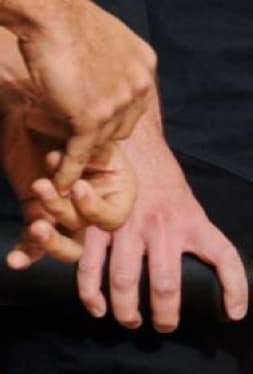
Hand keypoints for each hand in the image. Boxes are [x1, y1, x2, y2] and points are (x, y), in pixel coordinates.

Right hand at [0, 0, 157, 199]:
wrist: (49, 12)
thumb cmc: (66, 19)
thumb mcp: (105, 38)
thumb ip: (113, 61)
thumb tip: (107, 70)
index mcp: (146, 66)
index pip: (132, 103)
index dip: (109, 113)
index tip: (89, 117)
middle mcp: (140, 86)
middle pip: (120, 125)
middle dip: (95, 131)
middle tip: (65, 132)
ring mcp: (117, 104)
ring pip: (99, 140)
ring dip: (76, 148)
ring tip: (55, 154)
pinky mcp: (90, 118)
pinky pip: (81, 153)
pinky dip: (70, 171)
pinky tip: (61, 184)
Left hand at [10, 104, 143, 266]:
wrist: (31, 111)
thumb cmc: (64, 119)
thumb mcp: (85, 133)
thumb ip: (90, 150)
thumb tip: (82, 167)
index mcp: (116, 189)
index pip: (112, 217)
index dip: (94, 208)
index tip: (77, 186)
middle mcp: (93, 205)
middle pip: (86, 231)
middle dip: (65, 214)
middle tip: (45, 189)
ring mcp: (65, 214)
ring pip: (66, 245)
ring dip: (50, 240)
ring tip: (37, 227)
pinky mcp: (38, 216)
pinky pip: (34, 245)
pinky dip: (26, 253)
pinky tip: (14, 262)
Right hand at [70, 136, 242, 330]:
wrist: (134, 149)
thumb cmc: (166, 187)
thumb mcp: (192, 209)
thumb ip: (198, 239)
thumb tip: (215, 278)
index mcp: (193, 223)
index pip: (225, 259)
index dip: (235, 289)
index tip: (234, 313)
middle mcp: (163, 228)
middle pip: (165, 285)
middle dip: (165, 315)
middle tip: (164, 327)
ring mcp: (128, 227)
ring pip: (124, 280)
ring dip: (126, 310)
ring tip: (131, 322)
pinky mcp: (98, 226)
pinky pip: (90, 265)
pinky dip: (91, 292)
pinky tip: (97, 308)